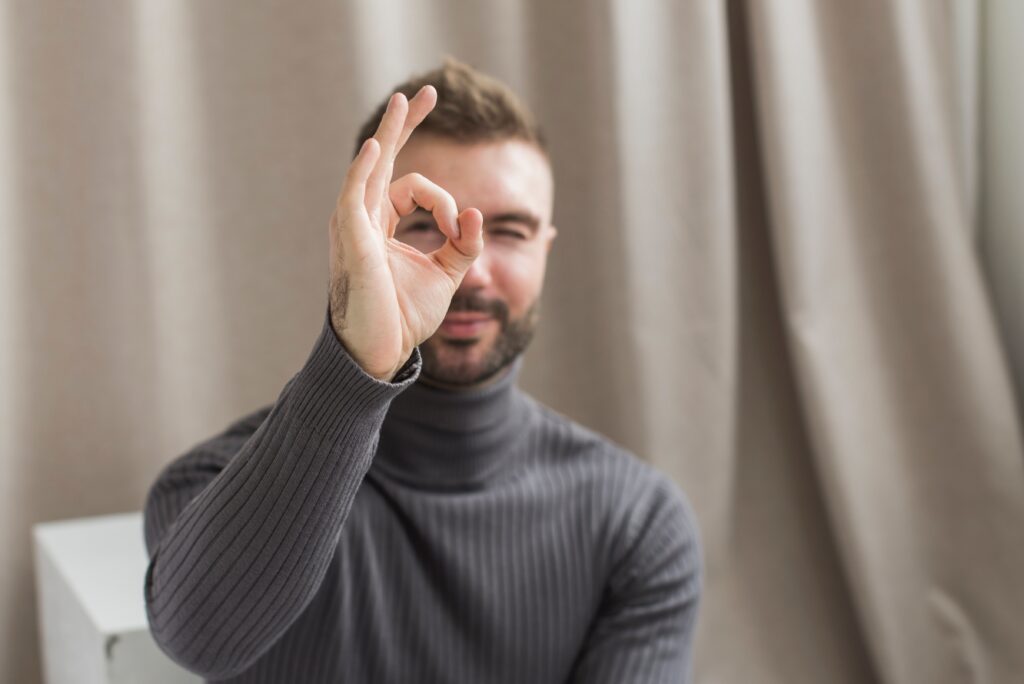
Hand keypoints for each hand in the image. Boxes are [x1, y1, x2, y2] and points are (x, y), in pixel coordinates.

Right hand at [328, 86, 483, 380]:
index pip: (413, 188)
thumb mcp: (446, 275)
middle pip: (383, 160)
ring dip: (390, 133)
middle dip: (404, 124)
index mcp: (381, 226)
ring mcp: (353, 227)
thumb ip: (464, 244)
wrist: (382, 352)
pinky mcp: (351, 242)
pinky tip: (379, 146)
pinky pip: (354, 197)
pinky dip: (364, 170)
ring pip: (371, 169)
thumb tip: (479, 214)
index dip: (446, 203)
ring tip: (404, 100)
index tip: (458, 230)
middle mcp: (363, 219)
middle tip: (426, 92)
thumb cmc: (403, 317)